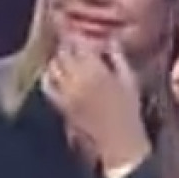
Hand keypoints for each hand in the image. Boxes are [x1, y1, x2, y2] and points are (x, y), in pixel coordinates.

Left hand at [43, 37, 151, 175]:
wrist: (119, 143)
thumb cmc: (130, 111)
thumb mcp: (129, 80)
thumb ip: (118, 58)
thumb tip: (110, 39)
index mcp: (97, 70)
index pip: (79, 43)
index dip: (78, 36)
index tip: (81, 34)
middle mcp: (78, 78)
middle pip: (64, 52)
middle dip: (68, 46)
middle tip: (73, 44)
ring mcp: (67, 92)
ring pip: (54, 66)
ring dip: (59, 59)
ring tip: (67, 58)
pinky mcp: (61, 105)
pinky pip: (48, 86)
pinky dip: (49, 77)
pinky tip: (55, 75)